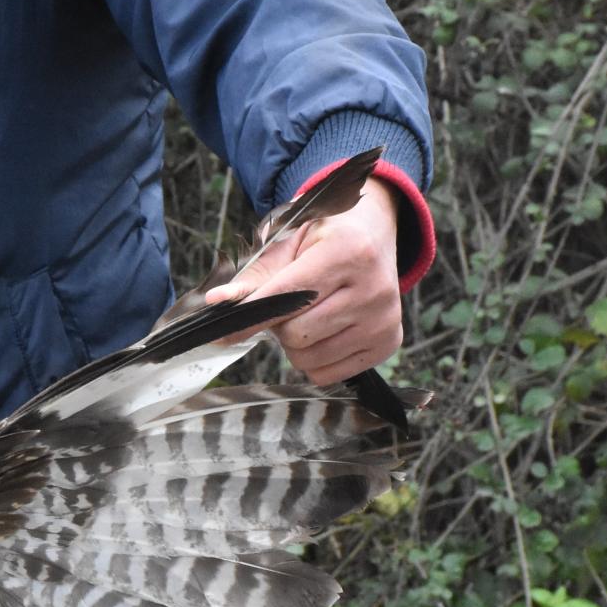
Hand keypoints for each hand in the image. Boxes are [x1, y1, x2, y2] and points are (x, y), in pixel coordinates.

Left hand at [206, 182, 403, 385]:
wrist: (373, 231)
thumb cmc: (323, 238)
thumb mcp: (288, 243)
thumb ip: (253, 278)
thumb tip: (218, 304)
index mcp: (349, 250)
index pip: (287, 297)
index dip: (251, 316)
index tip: (222, 331)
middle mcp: (374, 286)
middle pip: (296, 334)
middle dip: (280, 324)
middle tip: (287, 305)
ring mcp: (384, 318)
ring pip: (309, 358)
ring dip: (296, 344)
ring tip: (309, 314)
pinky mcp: (389, 343)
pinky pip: (328, 374)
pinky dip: (315, 360)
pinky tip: (326, 330)